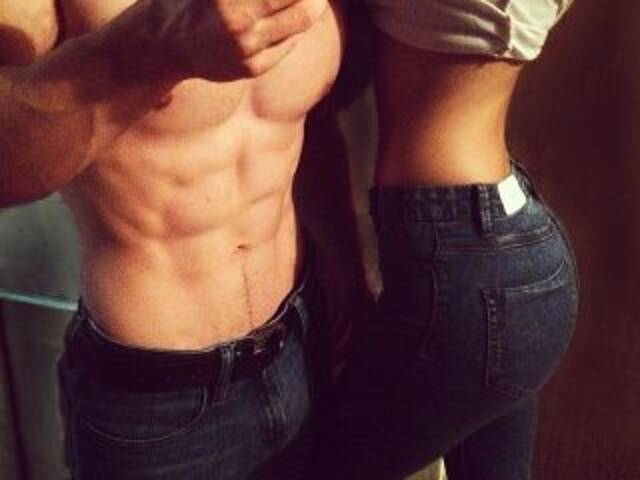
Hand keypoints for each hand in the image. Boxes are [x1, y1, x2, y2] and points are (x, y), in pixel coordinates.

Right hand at [130, 0, 328, 80]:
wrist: (167, 44)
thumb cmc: (192, 0)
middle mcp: (239, 23)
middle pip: (303, 5)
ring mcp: (247, 50)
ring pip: (300, 24)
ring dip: (313, 5)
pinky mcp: (253, 68)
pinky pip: (289, 43)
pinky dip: (296, 27)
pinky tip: (288, 17)